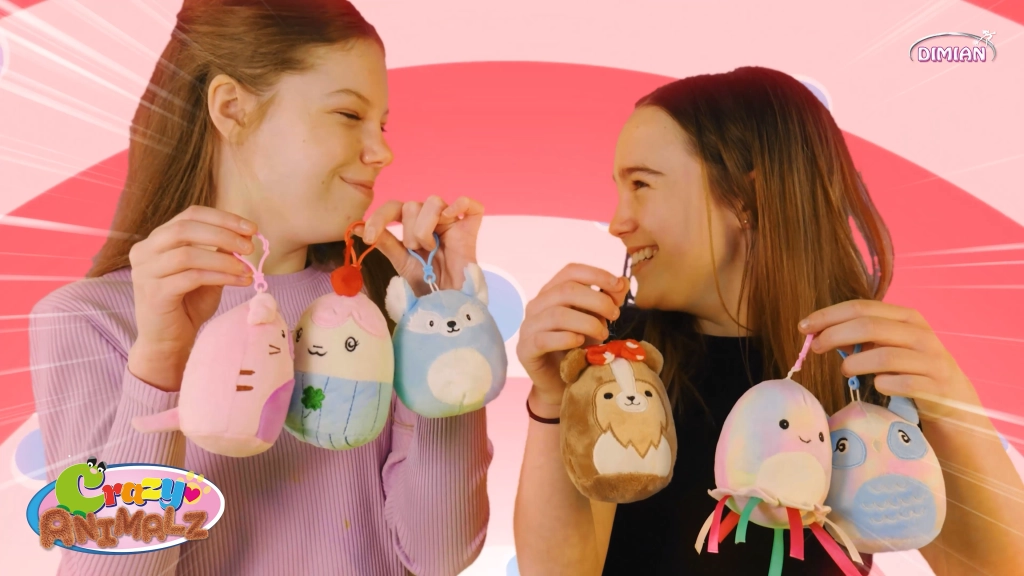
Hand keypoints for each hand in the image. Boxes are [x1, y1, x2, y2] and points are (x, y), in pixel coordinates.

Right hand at [127, 206, 257, 390]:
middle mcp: (144, 251)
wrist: (168, 341)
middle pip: (185, 228)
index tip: (252, 228)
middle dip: (223, 234)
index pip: (191, 215)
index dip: (223, 218)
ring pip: (188, 254)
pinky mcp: (153, 293)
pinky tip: (240, 281)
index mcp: (157, 240)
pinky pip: (191, 277)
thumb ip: (220, 252)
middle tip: (250, 247)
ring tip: (247, 269)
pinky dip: (219, 276)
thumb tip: (245, 236)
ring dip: (223, 259)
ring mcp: (145, 272)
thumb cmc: (188, 305)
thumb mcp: (208, 272)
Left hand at [356, 196, 481, 293]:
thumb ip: (384, 241)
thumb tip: (355, 228)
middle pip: (412, 205)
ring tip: (432, 248)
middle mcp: (430, 217)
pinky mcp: (470, 225)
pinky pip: (467, 203)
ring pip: (433, 202)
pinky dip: (459, 205)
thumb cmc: (426, 281)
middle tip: (417, 251)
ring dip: (426, 228)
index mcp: (412, 223)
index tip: (368, 237)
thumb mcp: (400, 260)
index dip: (379, 218)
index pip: (393, 207)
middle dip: (409, 232)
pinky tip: (450, 218)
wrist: (447, 300)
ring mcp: (451, 220)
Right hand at [517, 264, 629, 408]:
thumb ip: (608, 301)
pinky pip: (543, 339)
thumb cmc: (579, 349)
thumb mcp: (597, 321)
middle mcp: (537, 305)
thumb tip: (623, 282)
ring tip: (603, 334)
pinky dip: (566, 339)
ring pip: (557, 314)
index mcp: (552, 292)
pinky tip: (581, 344)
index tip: (618, 286)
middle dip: (597, 300)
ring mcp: (528, 327)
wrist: (561, 384)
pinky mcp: (525, 349)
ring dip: (586, 322)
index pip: (571, 271)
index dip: (596, 274)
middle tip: (615, 316)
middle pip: (566, 290)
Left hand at [799, 299, 981, 422]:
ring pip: (885, 355)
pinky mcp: (938, 387)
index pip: (861, 307)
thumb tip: (819, 332)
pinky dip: (884, 385)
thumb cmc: (911, 372)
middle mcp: (921, 334)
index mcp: (907, 318)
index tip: (803, 327)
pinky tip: (877, 387)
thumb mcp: (889, 347)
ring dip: (856, 363)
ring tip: (844, 371)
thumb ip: (862, 337)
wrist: (955, 404)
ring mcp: (932, 361)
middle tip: (814, 348)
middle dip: (835, 335)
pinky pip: (904, 384)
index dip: (828, 315)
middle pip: (870, 327)